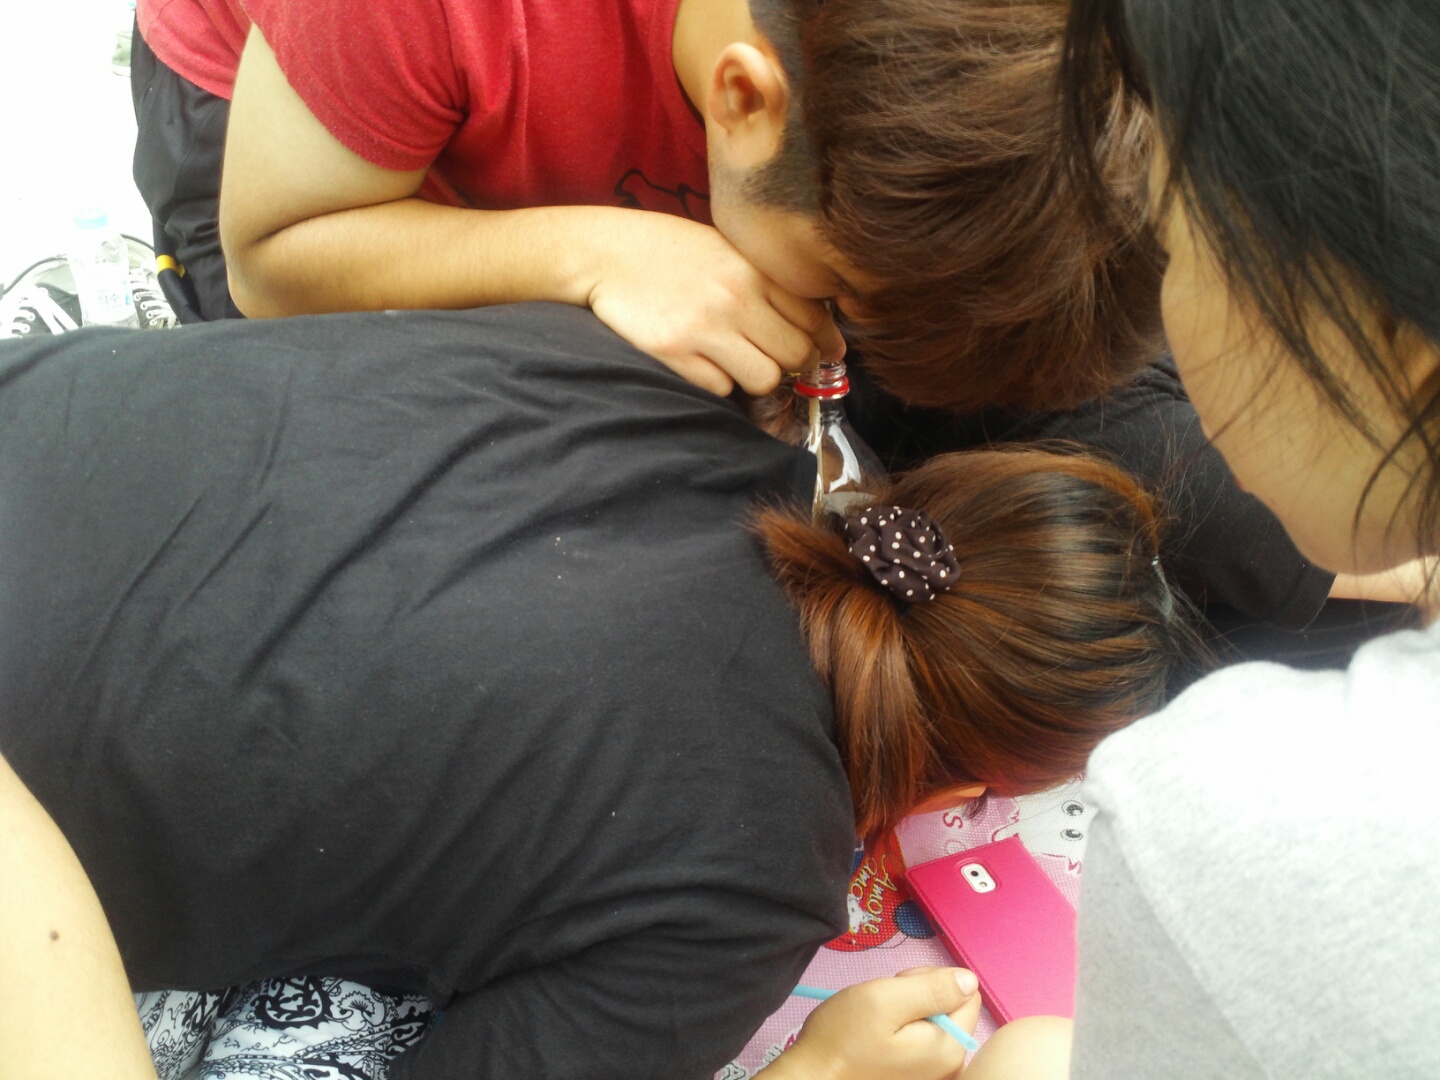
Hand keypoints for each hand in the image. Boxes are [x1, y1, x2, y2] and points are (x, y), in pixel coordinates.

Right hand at [583, 213, 844, 396]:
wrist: (603, 252)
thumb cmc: (668, 250)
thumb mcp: (725, 248)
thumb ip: (766, 280)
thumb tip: (817, 325)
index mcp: (753, 268)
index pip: (814, 317)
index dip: (825, 341)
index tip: (825, 352)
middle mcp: (736, 297)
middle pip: (796, 354)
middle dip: (793, 363)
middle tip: (777, 358)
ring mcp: (705, 327)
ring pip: (765, 379)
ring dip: (758, 377)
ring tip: (740, 362)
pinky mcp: (674, 352)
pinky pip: (721, 387)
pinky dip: (719, 381)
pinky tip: (704, 361)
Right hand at [774, 968, 981, 1079]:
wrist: (813, 1075)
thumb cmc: (843, 1038)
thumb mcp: (885, 999)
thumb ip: (932, 987)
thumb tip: (969, 979)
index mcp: (949, 1047)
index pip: (967, 993)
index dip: (931, 980)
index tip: (900, 990)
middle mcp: (950, 1065)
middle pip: (952, 1006)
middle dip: (919, 994)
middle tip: (884, 1004)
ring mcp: (933, 1073)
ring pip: (934, 1019)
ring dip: (907, 1009)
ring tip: (879, 1020)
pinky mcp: (917, 1074)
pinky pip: (921, 1037)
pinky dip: (902, 1027)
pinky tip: (880, 1035)